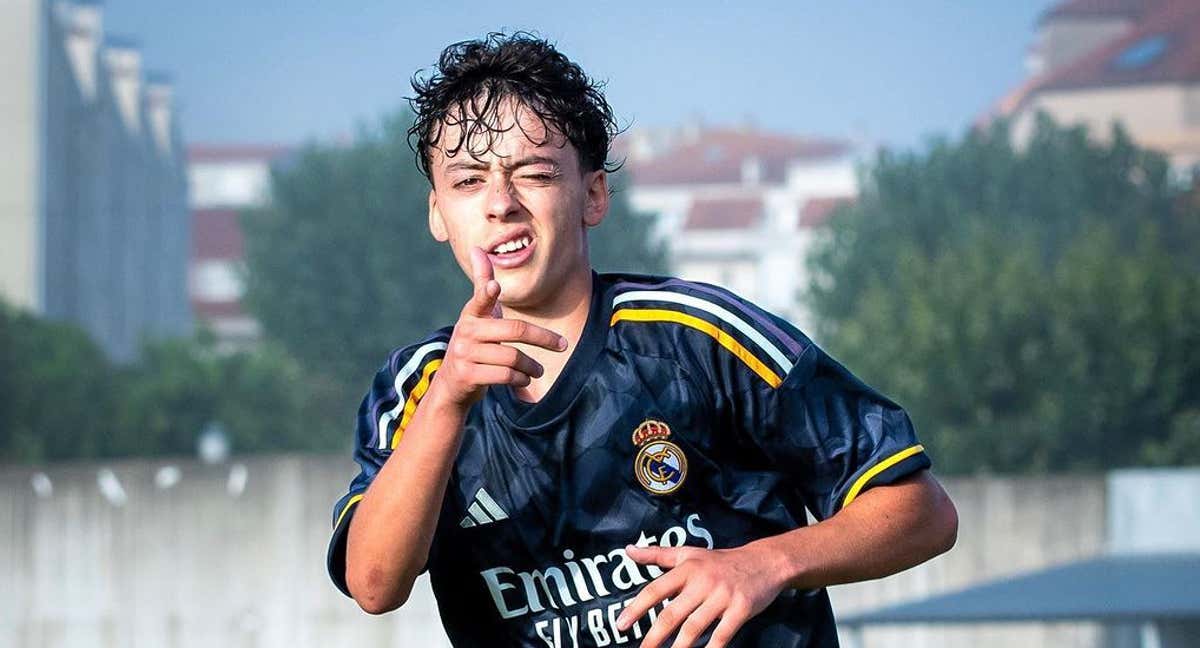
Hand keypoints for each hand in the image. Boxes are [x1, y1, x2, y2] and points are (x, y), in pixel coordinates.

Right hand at [432, 248, 566, 407]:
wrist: (451, 384)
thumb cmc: (473, 342)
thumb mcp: (477, 314)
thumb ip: (481, 284)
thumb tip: (478, 248)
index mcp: (472, 314)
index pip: (480, 299)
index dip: (487, 293)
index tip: (494, 286)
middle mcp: (466, 331)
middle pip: (515, 330)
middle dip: (544, 338)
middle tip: (563, 346)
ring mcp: (465, 354)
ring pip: (512, 357)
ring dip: (532, 366)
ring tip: (539, 369)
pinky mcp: (468, 375)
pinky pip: (505, 376)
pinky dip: (521, 379)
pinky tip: (524, 379)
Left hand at [617, 543, 787, 647]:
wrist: (763, 561)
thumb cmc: (720, 560)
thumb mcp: (688, 552)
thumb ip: (657, 554)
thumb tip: (628, 550)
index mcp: (686, 568)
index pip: (655, 589)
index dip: (636, 608)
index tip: (620, 625)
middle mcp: (702, 582)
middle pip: (672, 614)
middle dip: (654, 636)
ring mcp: (722, 597)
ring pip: (694, 628)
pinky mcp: (740, 609)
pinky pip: (722, 635)